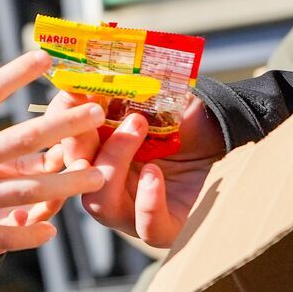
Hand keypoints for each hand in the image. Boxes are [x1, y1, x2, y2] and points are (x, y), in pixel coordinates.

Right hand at [0, 51, 106, 260]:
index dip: (15, 73)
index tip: (45, 60)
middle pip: (20, 140)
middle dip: (62, 127)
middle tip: (96, 115)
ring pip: (24, 190)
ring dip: (64, 182)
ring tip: (98, 176)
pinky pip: (1, 237)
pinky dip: (26, 235)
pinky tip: (50, 232)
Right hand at [54, 93, 225, 245]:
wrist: (231, 136)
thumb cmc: (190, 119)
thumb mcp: (159, 95)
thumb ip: (128, 86)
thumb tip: (96, 63)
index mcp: (100, 153)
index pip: (66, 142)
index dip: (61, 121)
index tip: (71, 91)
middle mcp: (110, 184)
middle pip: (73, 174)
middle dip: (79, 142)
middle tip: (97, 110)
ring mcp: (134, 211)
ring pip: (101, 203)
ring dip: (113, 163)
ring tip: (137, 126)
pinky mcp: (166, 229)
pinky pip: (146, 226)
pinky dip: (148, 201)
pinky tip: (155, 173)